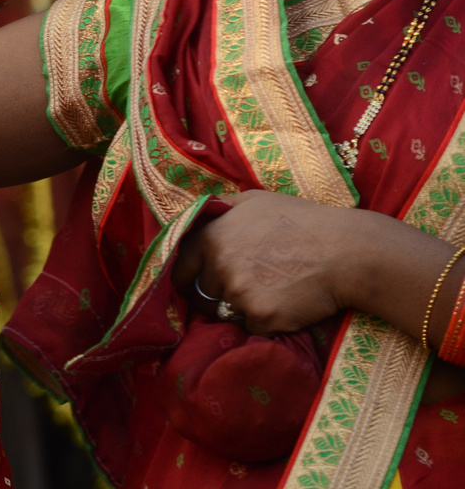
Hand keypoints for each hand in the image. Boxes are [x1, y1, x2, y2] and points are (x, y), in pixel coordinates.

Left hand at [173, 191, 356, 336]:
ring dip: (241, 308)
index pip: (181, 269)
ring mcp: (239, 293)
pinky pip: (252, 326)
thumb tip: (198, 216)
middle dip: (218, 295)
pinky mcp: (262, 316)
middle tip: (245, 288)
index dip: (187, 279)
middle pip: (203, 294)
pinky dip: (266, 321)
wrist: (346, 251)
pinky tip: (287, 305)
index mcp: (211, 237)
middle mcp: (218, 266)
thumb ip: (220, 209)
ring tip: (270, 292)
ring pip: (226, 312)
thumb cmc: (302, 221)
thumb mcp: (254, 200)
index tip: (194, 285)